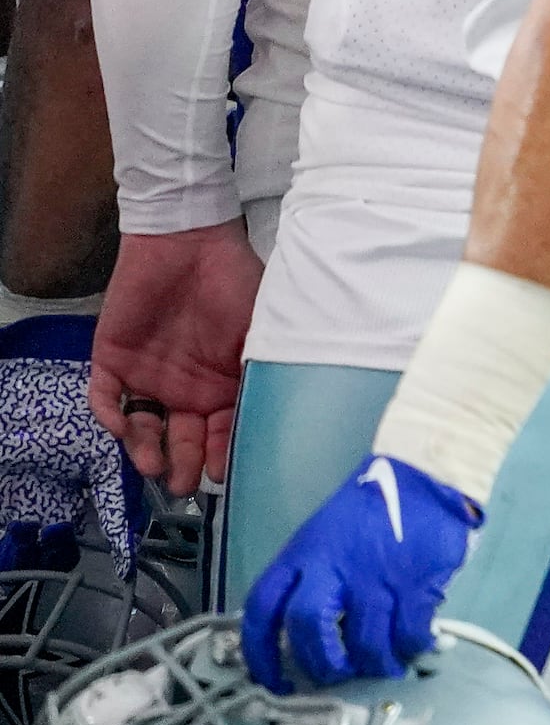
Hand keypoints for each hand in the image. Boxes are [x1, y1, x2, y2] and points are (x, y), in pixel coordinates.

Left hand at [87, 222, 260, 495]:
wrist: (188, 241)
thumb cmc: (234, 283)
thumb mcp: (259, 332)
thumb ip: (257, 373)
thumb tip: (267, 420)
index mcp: (223, 386)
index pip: (222, 433)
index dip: (222, 455)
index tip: (221, 473)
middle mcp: (186, 390)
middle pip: (180, 440)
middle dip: (182, 464)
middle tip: (182, 482)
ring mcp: (148, 378)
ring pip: (141, 428)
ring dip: (144, 449)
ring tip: (151, 463)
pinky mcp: (113, 361)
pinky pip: (106, 398)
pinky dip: (110, 415)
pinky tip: (122, 424)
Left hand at [243, 455, 477, 690]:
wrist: (425, 475)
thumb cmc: (370, 509)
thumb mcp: (324, 535)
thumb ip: (311, 578)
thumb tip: (310, 635)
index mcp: (303, 555)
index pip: (263, 611)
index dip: (260, 654)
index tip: (271, 681)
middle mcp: (334, 569)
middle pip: (309, 631)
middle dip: (323, 664)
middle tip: (340, 672)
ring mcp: (377, 578)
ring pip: (366, 643)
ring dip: (375, 664)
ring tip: (385, 665)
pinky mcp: (418, 583)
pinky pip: (411, 633)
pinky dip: (413, 647)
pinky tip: (416, 644)